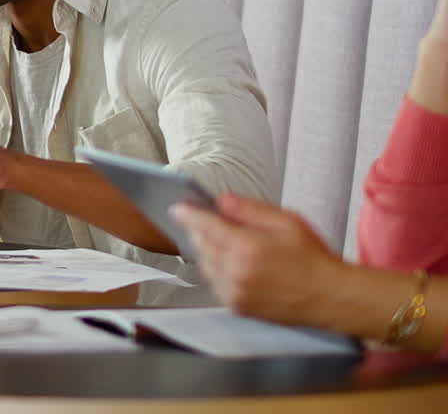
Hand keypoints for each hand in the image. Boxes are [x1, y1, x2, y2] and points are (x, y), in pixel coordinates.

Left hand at [171, 193, 344, 326]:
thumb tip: (221, 200)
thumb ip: (249, 209)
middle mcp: (236, 272)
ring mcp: (235, 292)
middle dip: (201, 231)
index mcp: (247, 248)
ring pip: (205, 265)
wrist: (331, 297)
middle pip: (202, 245)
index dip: (189, 214)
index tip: (177, 207)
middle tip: (208, 221)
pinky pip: (214, 283)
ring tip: (227, 242)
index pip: (205, 226)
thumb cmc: (313, 259)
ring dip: (209, 251)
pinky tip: (234, 263)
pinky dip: (217, 270)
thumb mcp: (287, 221)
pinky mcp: (237, 307)